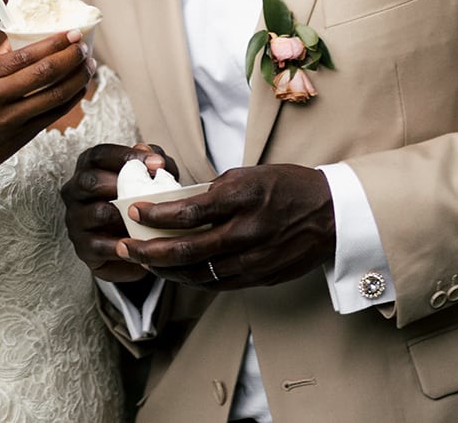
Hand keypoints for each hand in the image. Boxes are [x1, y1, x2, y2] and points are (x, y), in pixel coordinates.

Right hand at [0, 33, 93, 206]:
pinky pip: (53, 114)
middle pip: (45, 72)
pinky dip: (71, 99)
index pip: (25, 53)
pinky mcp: (20, 137)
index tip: (72, 33)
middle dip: (72, 57)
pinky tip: (79, 88)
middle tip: (85, 47)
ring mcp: (10, 119)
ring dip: (78, 78)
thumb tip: (19, 39)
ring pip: (55, 94)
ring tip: (88, 65)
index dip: (55, 42)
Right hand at [61, 141, 179, 283]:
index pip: (99, 155)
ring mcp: (76, 219)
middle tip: (148, 190)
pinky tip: (137, 243)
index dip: (127, 156)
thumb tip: (155, 159)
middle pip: (90, 181)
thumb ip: (153, 163)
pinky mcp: (82, 247)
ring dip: (125, 215)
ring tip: (148, 218)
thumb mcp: (149, 178)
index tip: (157, 163)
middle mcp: (76, 191)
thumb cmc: (139, 203)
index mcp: (89, 168)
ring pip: (96, 212)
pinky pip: (98, 245)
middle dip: (121, 184)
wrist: (135, 247)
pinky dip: (120, 245)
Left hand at [117, 164, 334, 290]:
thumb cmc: (290, 187)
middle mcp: (247, 232)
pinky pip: (218, 283)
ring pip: (198, 273)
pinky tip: (176, 272)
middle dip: (148, 250)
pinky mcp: (260, 278)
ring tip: (143, 262)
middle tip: (125, 246)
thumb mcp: (252, 174)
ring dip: (166, 269)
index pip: (188, 211)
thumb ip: (216, 190)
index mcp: (243, 198)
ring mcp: (254, 260)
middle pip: (186, 249)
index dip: (156, 214)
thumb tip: (181, 201)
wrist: (333, 215)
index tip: (134, 212)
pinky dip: (192, 278)